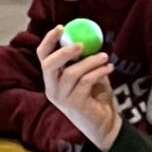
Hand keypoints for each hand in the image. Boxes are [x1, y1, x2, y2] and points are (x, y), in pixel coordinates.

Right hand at [36, 24, 121, 151]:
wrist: (105, 124)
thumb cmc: (96, 98)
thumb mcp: (88, 76)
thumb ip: (84, 61)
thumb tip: (89, 39)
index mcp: (52, 80)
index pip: (43, 57)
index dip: (49, 41)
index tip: (61, 28)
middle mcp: (52, 89)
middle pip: (48, 65)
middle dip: (64, 51)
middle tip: (81, 44)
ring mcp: (62, 98)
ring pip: (70, 72)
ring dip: (90, 61)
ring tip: (105, 56)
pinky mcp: (75, 104)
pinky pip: (86, 81)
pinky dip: (99, 71)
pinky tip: (109, 68)